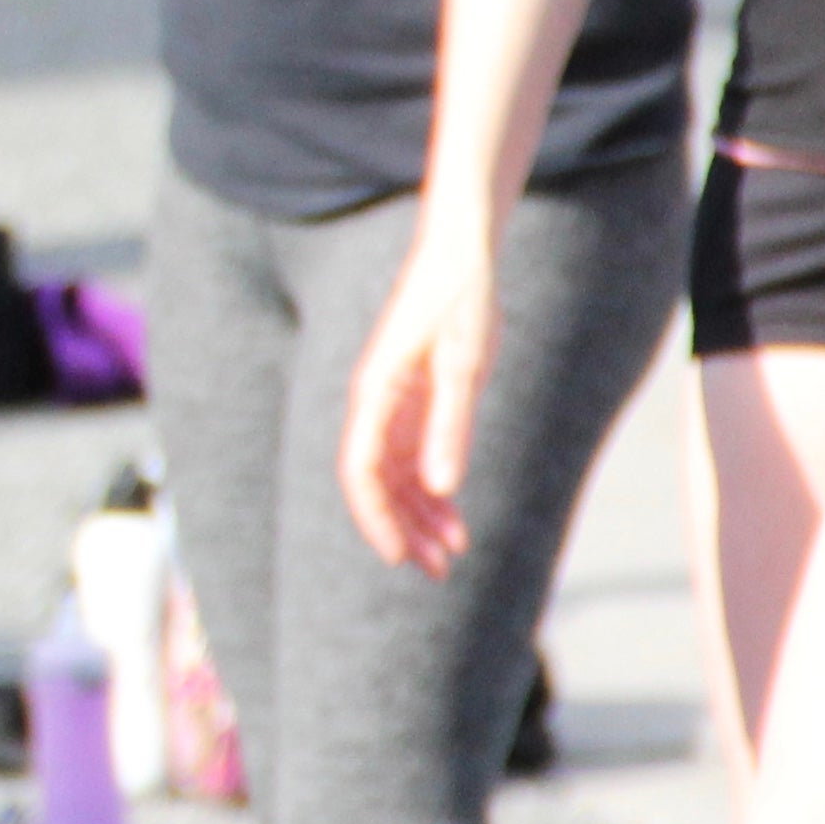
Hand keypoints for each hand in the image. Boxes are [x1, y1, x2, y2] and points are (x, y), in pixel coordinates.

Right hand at [338, 225, 498, 575]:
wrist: (462, 253)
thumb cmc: (461, 301)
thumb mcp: (464, 363)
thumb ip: (450, 425)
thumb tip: (440, 487)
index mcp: (376, 393)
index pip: (359, 470)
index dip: (374, 517)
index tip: (398, 558)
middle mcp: (376, 402)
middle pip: (375, 481)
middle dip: (401, 528)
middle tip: (438, 570)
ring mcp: (395, 401)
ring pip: (395, 474)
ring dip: (418, 515)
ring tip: (453, 552)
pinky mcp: (416, 397)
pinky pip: (414, 456)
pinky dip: (432, 490)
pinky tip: (456, 516)